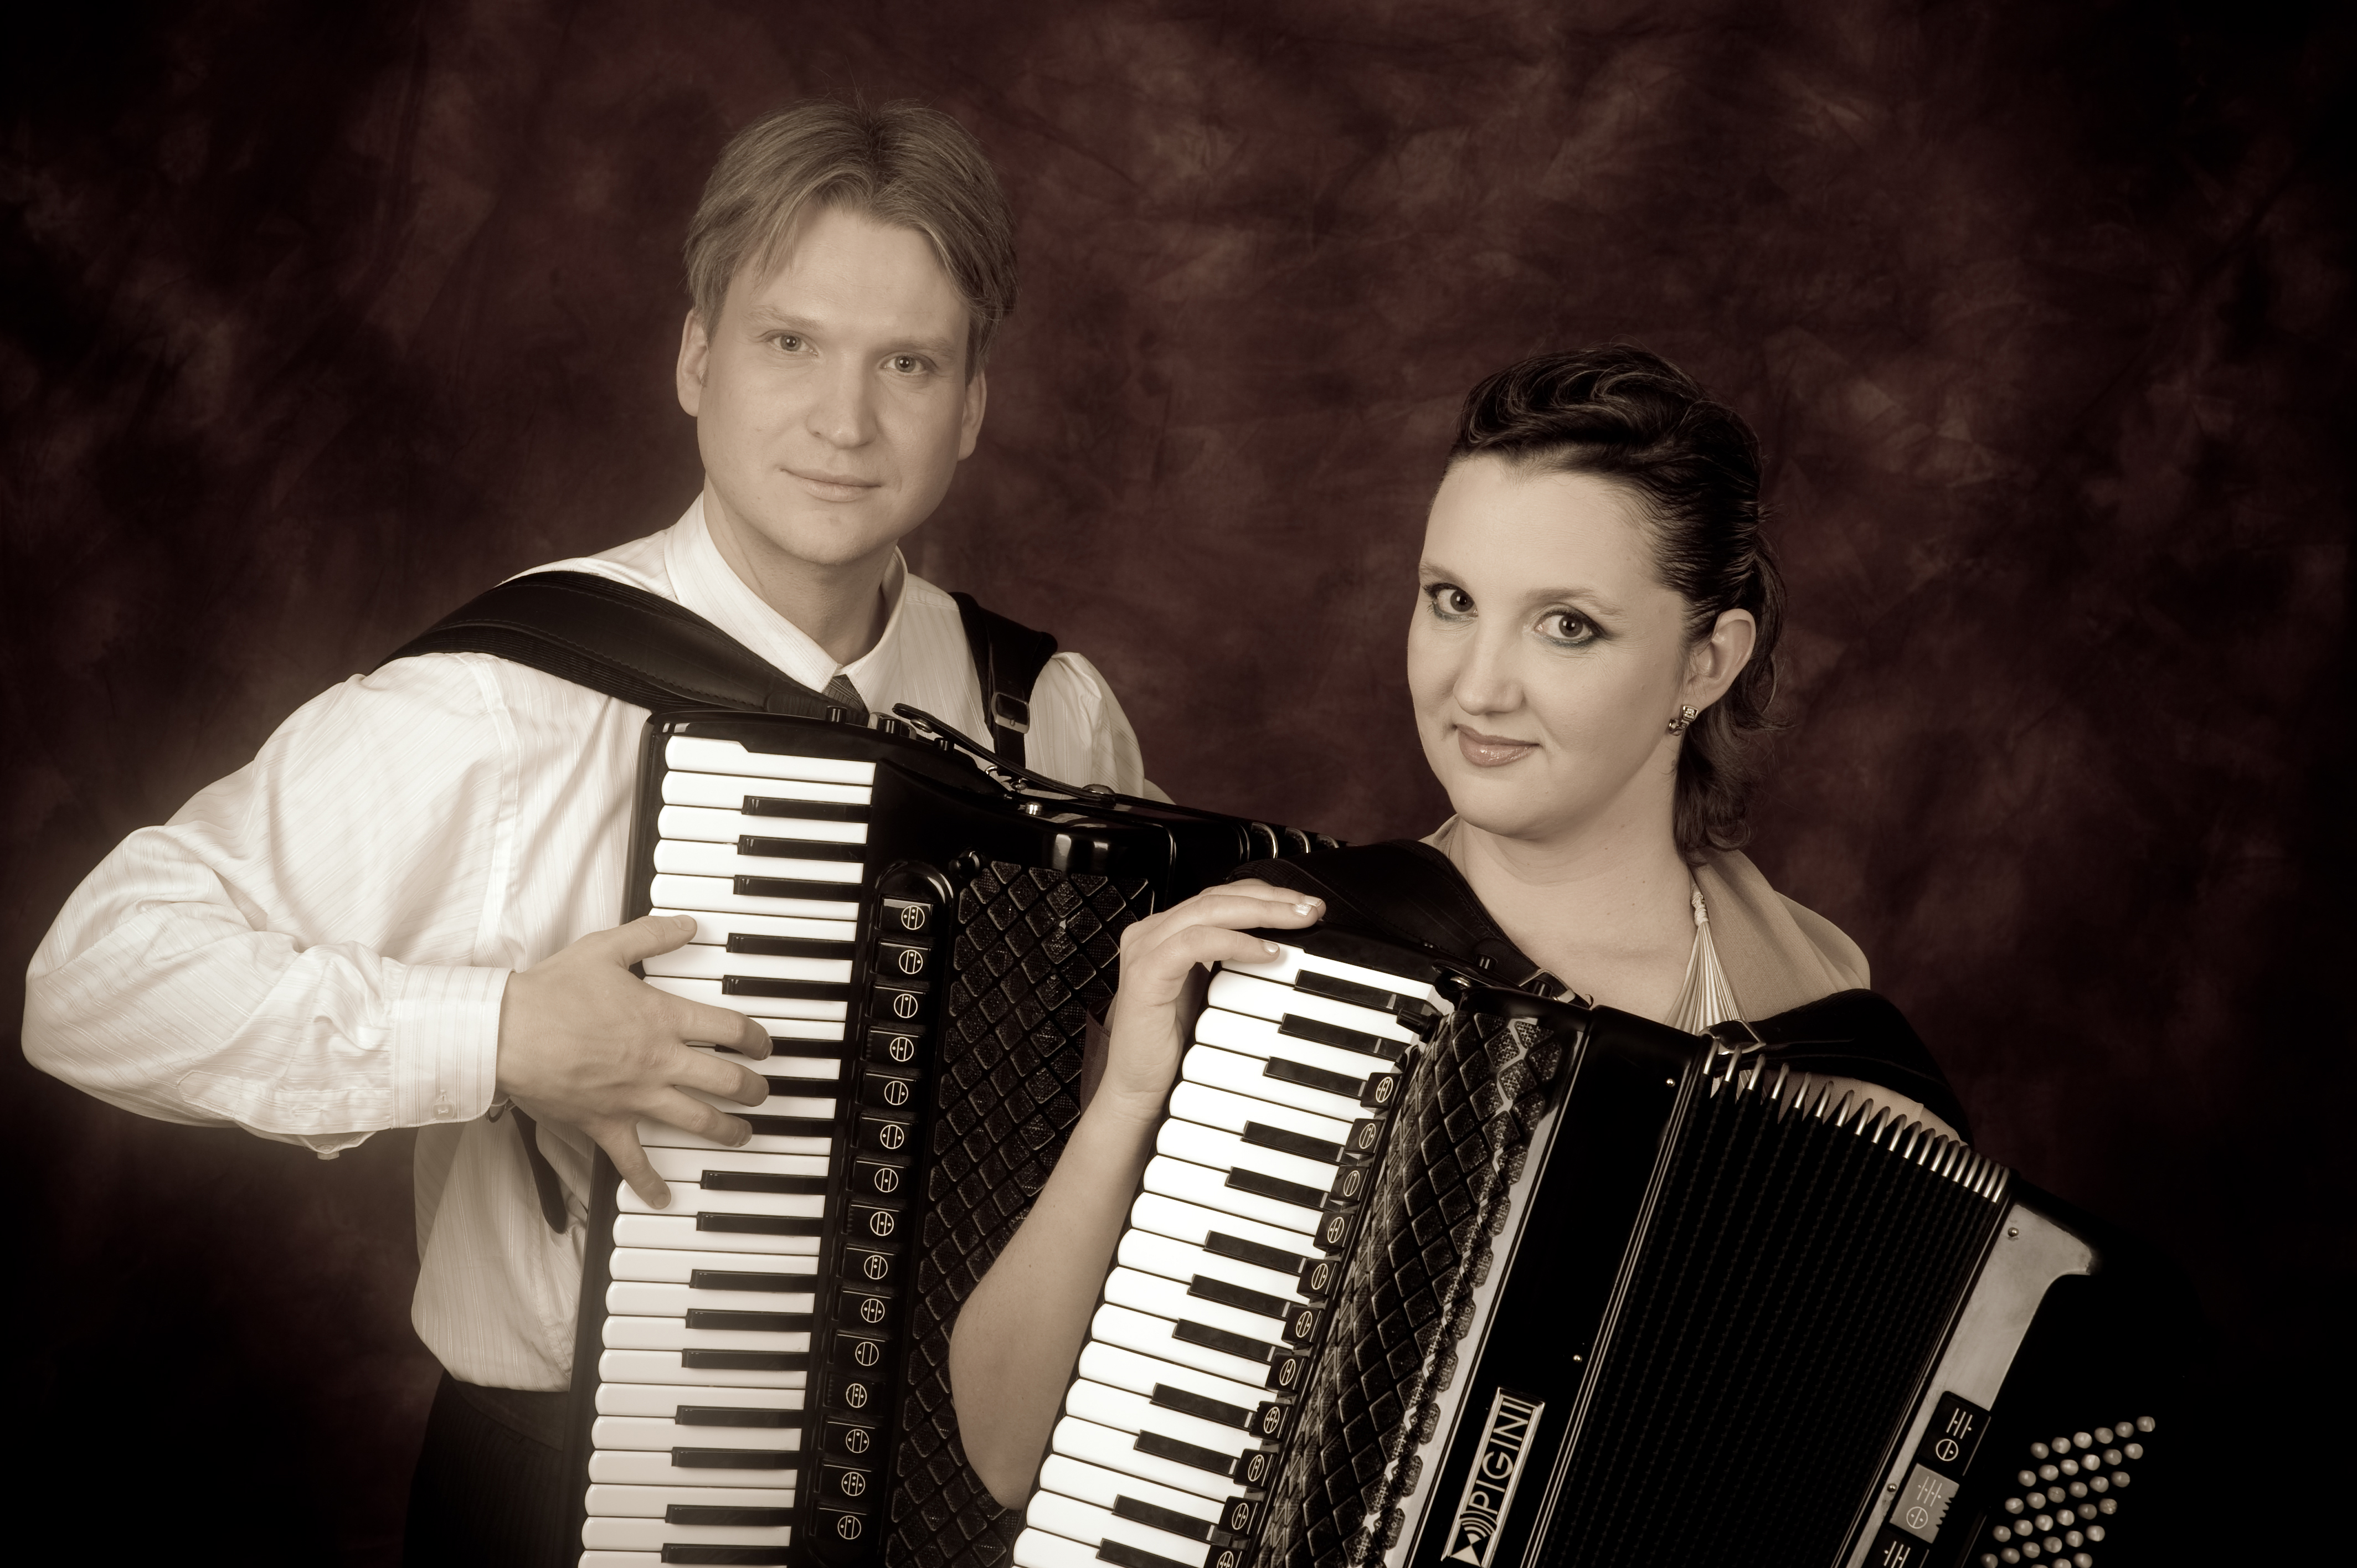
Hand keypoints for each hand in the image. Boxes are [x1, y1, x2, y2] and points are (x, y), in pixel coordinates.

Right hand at [496, 913, 771, 1206]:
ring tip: (743, 1135)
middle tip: (762, 1092)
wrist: (504, 1033)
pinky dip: (649, 1182)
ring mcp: (635, 1097)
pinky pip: (633, 1160)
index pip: (730, 1030)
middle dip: (753, 1088)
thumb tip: (687, 924)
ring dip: (727, 1130)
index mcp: (663, 1019)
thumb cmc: (550, 993)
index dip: (756, 1038)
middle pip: (726, 1080)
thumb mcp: (605, 949)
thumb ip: (651, 936)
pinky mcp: (605, 1123)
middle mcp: (658, 1062)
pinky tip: (664, 1196)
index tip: (763, 1045)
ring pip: (697, 1120)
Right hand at [1094, 880, 1324, 1124]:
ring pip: (1209, 911)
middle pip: (1218, 897)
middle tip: (1310, 908)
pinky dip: (1235, 942)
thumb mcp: (1209, 992)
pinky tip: (1267, 952)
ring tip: (1298, 922)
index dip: (1264, 895)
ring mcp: (1145, 950)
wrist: (1138, 1089)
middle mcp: (1151, 934)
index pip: (1219, 898)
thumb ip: (1231, 962)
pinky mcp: (1146, 974)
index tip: (1303, 905)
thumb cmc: (1171, 1046)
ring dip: (1261, 912)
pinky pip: (1196, 943)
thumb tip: (1280, 943)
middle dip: (1271, 898)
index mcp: (1165, 933)